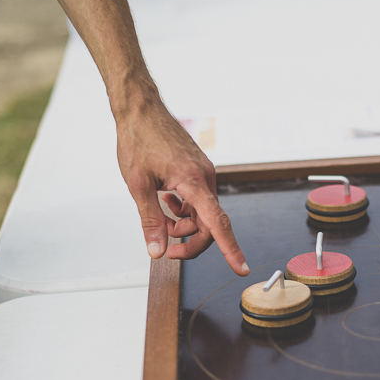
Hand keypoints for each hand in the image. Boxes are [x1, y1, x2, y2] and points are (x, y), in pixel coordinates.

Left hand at [115, 90, 248, 275]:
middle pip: (210, 225)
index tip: (241, 268)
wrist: (140, 110)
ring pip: (203, 213)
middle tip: (167, 249)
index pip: (217, 223)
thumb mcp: (138, 186)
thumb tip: (158, 251)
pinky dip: (184, 209)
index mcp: (193, 181)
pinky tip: (166, 201)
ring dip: (184, 224)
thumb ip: (151, 221)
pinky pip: (199, 200)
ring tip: (160, 218)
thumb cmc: (138, 140)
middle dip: (190, 240)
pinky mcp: (198, 170)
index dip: (230, 249)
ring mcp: (204, 173)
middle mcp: (205, 177)